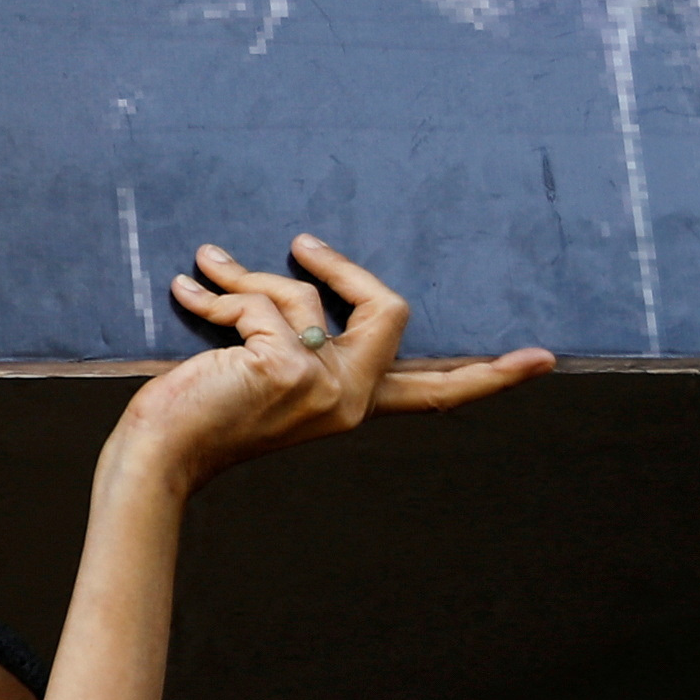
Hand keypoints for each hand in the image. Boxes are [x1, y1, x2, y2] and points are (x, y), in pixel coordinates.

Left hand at [112, 238, 543, 505]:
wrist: (155, 455)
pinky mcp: (288, 370)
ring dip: (244, 277)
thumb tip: (289, 262)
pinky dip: (216, 292)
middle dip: (342, 269)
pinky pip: (259, 301)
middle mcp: (349, 401)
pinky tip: (185, 291)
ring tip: (204, 272)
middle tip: (301, 245)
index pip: (434, 393)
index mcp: (351, 406)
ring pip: (304, 295)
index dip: (488, 375)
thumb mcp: (260, 366)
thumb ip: (289, 330)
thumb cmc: (195, 411)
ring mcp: (323, 388)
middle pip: (391, 311)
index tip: (543, 362)